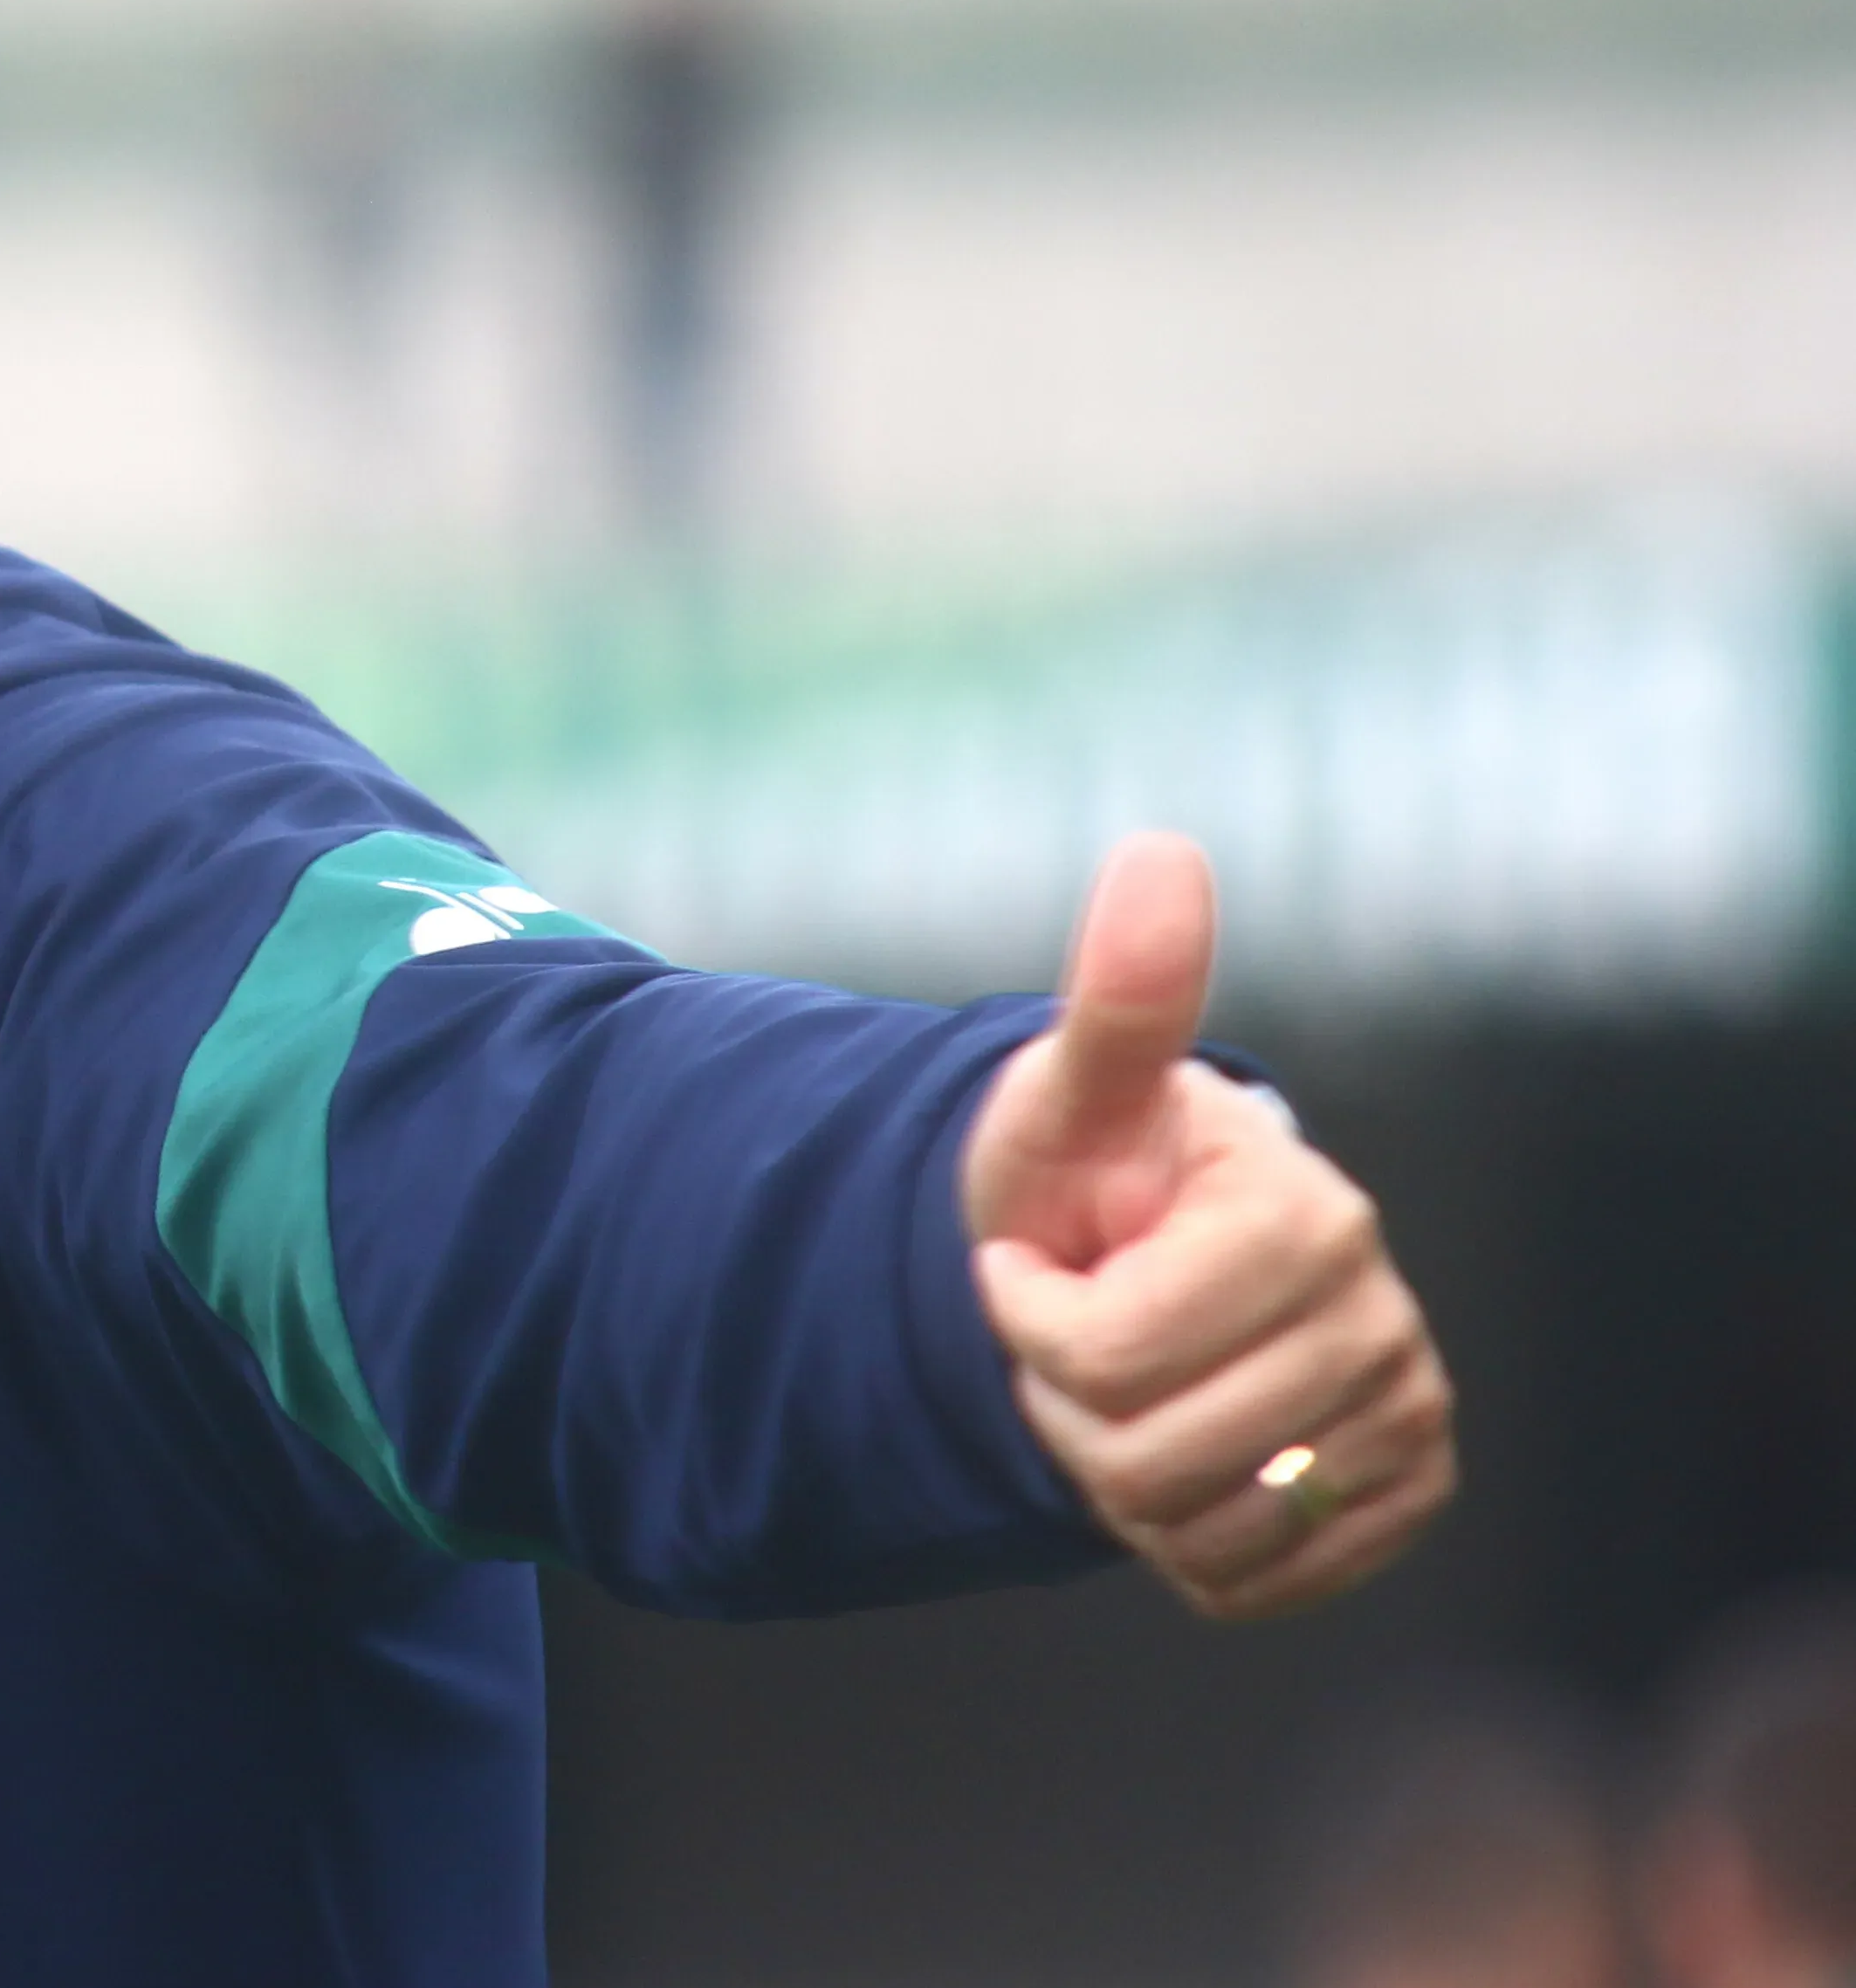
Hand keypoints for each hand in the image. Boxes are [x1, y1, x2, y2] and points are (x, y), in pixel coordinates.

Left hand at [959, 833, 1455, 1618]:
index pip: (1102, 1353)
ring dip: (1119, 1476)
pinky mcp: (1401, 1498)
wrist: (1131, 1255)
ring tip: (1125, 1385)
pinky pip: (1251, 1584)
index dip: (1029, 1320)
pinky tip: (1179, 1446)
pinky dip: (1183, 1541)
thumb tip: (1160, 852)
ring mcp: (1406, 1415)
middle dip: (1068, 1406)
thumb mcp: (1071, 1090)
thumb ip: (1116, 995)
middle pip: (1146, 1457)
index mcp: (1309, 1216)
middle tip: (1078, 1332)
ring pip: (1197, 1529)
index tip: (1038, 1260)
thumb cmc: (1088, 1169)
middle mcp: (1384, 1319)